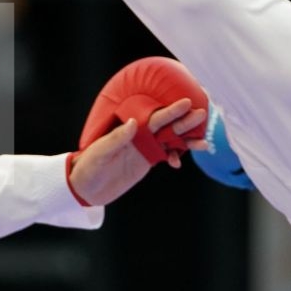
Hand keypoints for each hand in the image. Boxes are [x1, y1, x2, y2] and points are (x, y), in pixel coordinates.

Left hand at [67, 98, 207, 206]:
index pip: (154, 118)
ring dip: (186, 140)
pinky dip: (176, 156)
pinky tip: (183, 161)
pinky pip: (166, 155)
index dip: (170, 111)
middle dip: (185, 121)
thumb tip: (133, 124)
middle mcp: (141, 136)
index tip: (185, 102)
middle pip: (167, 126)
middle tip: (203, 114)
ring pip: (170, 141)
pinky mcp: (147, 161)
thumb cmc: (89, 166)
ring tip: (204, 142)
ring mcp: (145, 148)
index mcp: (130, 129)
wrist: (86, 187)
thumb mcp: (100, 152)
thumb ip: (116, 138)